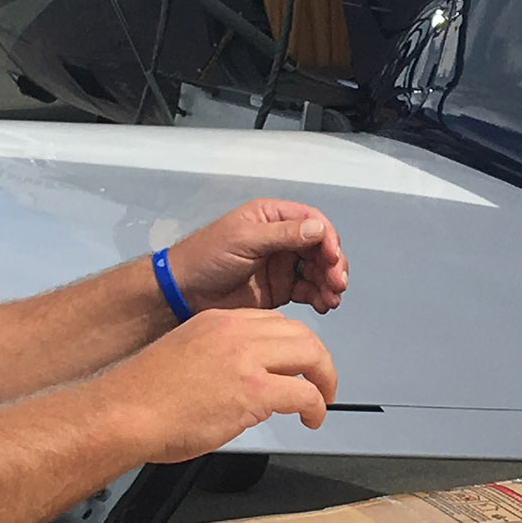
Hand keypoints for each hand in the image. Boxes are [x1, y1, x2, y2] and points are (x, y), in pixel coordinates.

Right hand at [99, 308, 338, 460]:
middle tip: (321, 382)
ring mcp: (246, 360)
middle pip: (300, 334)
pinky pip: (304, 393)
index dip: (292, 346)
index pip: (272, 322)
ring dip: (324, 379)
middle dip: (318, 359)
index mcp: (217, 321)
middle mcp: (235, 333)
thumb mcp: (184, 356)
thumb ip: (217, 359)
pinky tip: (311, 419)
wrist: (124, 413)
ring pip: (311, 355)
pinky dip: (316, 407)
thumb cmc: (142, 397)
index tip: (297, 364)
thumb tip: (239, 381)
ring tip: (322, 400)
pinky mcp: (254, 390)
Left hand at [169, 198, 347, 312]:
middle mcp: (281, 238)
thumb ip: (282, 235)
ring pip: (318, 270)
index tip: (331, 258)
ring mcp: (282, 264)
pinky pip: (309, 290)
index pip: (312, 221)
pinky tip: (324, 305)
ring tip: (331, 299)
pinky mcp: (281, 288)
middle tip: (337, 283)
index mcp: (272, 217)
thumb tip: (318, 228)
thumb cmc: (207, 257)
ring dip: (329, 283)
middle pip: (320, 247)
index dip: (327, 238)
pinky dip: (320, 297)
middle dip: (332, 265)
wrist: (184, 293)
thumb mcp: (244, 240)